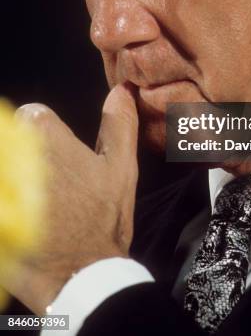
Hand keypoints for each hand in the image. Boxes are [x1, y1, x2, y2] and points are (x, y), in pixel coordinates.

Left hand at [4, 84, 138, 314]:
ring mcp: (3, 186)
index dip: (44, 138)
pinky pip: (2, 200)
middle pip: (8, 142)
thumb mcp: (122, 168)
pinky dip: (9, 209)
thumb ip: (120, 124)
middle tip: (46, 189)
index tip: (56, 161)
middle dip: (23, 159)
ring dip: (15, 179)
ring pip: (4, 165)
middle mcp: (12, 155)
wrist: (80, 277)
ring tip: (32, 205)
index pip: (29, 117)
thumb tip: (121, 89)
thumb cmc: (103, 220)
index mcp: (45, 135)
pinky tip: (19, 217)